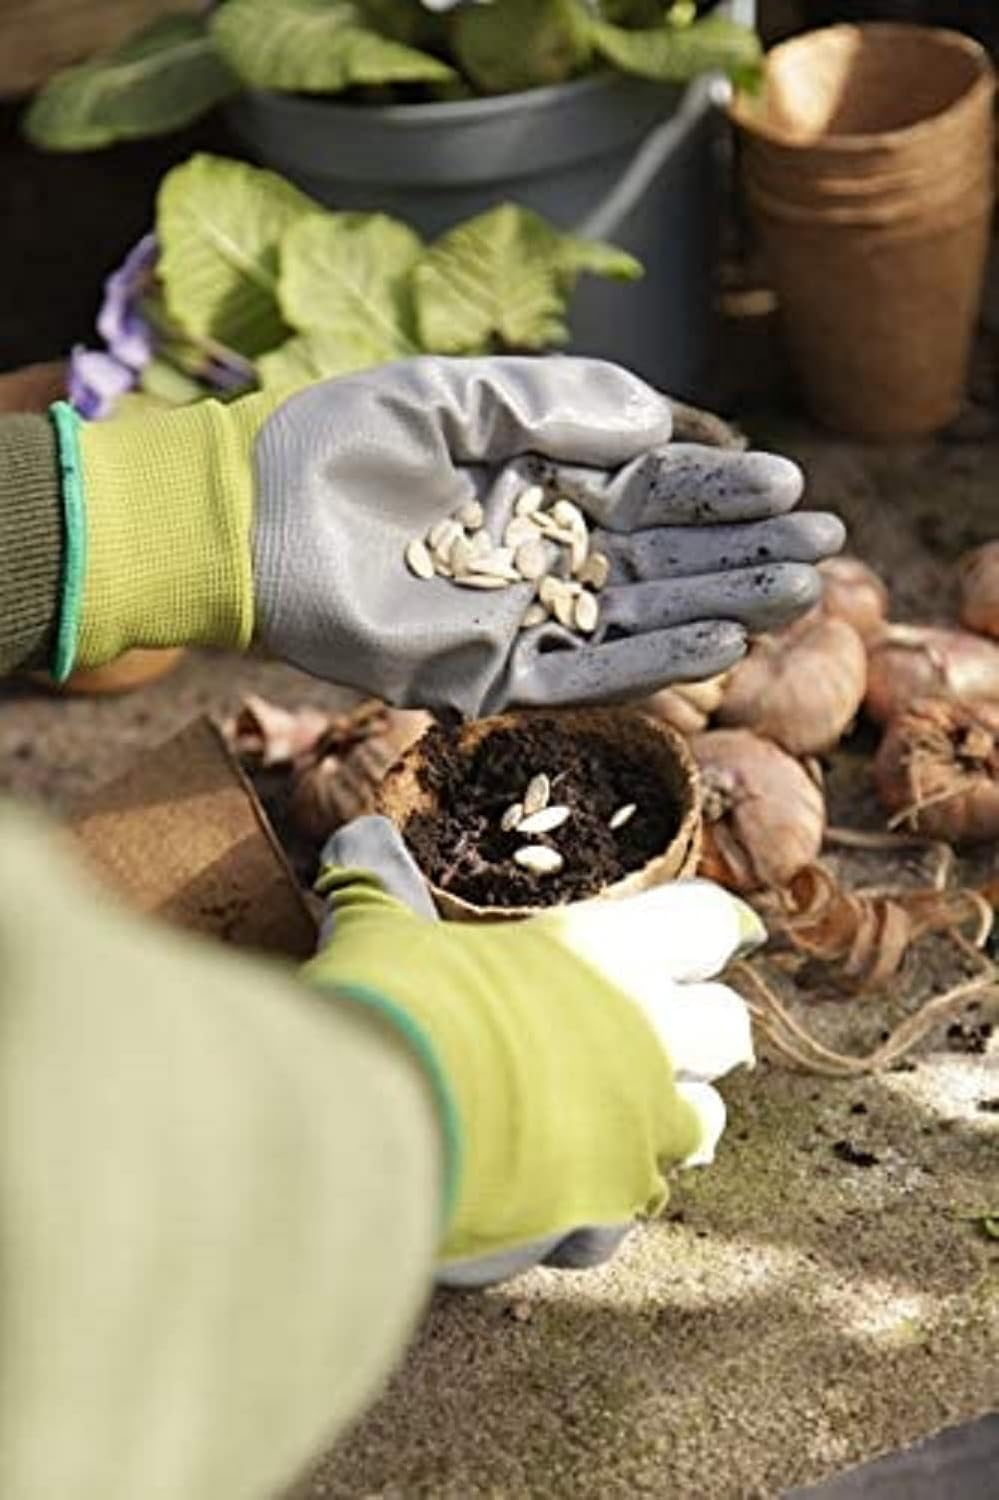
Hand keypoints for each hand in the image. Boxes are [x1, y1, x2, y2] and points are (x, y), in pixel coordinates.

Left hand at [68, 357, 841, 713]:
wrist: (256, 516)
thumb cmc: (346, 439)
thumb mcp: (456, 394)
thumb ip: (556, 403)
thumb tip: (660, 422)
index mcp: (543, 485)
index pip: (651, 490)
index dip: (719, 488)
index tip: (787, 483)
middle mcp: (544, 556)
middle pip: (663, 561)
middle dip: (743, 552)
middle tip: (822, 544)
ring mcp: (520, 620)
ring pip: (638, 621)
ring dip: (719, 609)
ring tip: (795, 595)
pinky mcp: (486, 676)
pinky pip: (581, 678)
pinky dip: (647, 666)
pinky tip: (715, 646)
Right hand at [308, 815, 762, 1285]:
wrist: (379, 1124)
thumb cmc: (397, 1003)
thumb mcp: (384, 930)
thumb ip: (384, 886)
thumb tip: (361, 836)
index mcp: (605, 953)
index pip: (702, 925)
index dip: (718, 926)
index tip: (734, 933)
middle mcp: (644, 1037)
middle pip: (728, 1029)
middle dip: (709, 1029)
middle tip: (675, 1029)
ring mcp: (636, 1130)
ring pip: (700, 1125)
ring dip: (671, 1119)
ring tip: (626, 1119)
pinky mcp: (608, 1211)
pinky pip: (629, 1212)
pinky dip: (602, 1206)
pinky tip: (560, 1197)